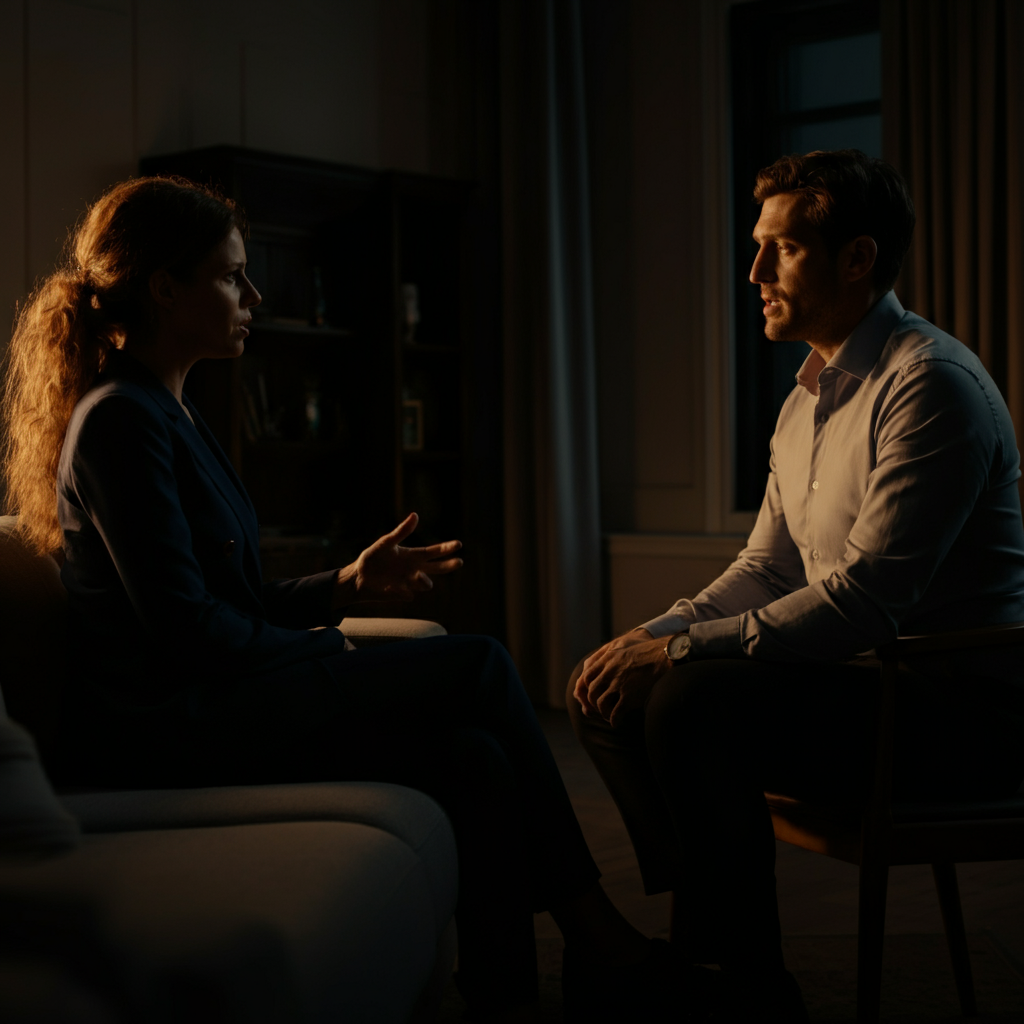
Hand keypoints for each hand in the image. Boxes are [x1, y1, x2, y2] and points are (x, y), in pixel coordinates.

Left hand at [333, 513, 462, 607]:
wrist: (357, 578)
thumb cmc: (371, 558)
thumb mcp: (386, 543)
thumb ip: (401, 531)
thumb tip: (415, 515)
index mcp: (411, 556)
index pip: (432, 552)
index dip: (446, 548)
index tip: (458, 544)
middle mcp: (413, 569)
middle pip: (437, 568)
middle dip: (449, 565)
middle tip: (460, 562)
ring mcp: (409, 583)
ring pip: (426, 584)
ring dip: (422, 580)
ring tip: (413, 577)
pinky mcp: (402, 594)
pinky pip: (409, 595)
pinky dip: (401, 590)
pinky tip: (389, 586)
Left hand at [574, 629, 672, 726]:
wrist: (667, 657)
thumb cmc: (650, 653)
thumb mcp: (626, 649)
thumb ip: (612, 658)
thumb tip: (603, 669)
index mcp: (608, 658)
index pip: (586, 676)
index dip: (585, 688)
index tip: (590, 695)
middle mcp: (610, 671)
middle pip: (591, 692)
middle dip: (593, 704)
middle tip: (599, 709)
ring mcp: (619, 684)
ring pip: (600, 704)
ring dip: (603, 713)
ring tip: (609, 716)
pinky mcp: (629, 696)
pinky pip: (615, 714)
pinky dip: (614, 721)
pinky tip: (618, 723)